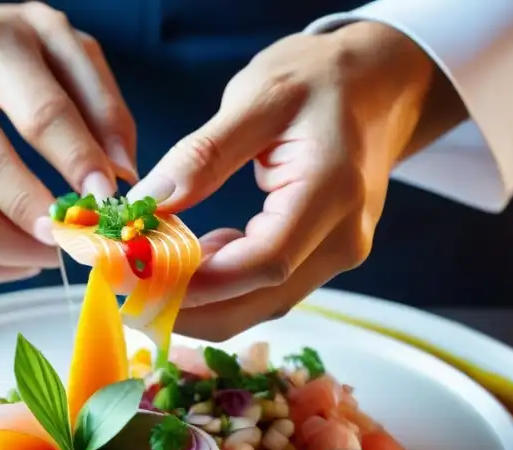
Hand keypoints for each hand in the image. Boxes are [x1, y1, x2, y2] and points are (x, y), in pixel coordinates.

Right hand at [0, 0, 136, 283]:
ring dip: (19, 253)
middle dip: (44, 218)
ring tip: (53, 252)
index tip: (107, 199)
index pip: (42, 115)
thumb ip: (103, 107)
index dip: (78, 163)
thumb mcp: (62, 52)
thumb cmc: (3, 57)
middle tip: (78, 238)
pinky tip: (20, 258)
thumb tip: (123, 175)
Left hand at [129, 22, 447, 339]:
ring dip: (204, 301)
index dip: (200, 283)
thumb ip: (203, 155)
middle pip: (261, 302)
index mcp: (332, 191)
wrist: (381, 84)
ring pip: (263, 304)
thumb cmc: (321, 78)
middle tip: (130, 293)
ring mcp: (338, 254)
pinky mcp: (325, 257)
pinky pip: (270, 287)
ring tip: (150, 273)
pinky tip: (194, 256)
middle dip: (191, 309)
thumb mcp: (258, 96)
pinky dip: (225, 284)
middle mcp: (343, 238)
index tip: (141, 276)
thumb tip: (149, 204)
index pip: (264, 263)